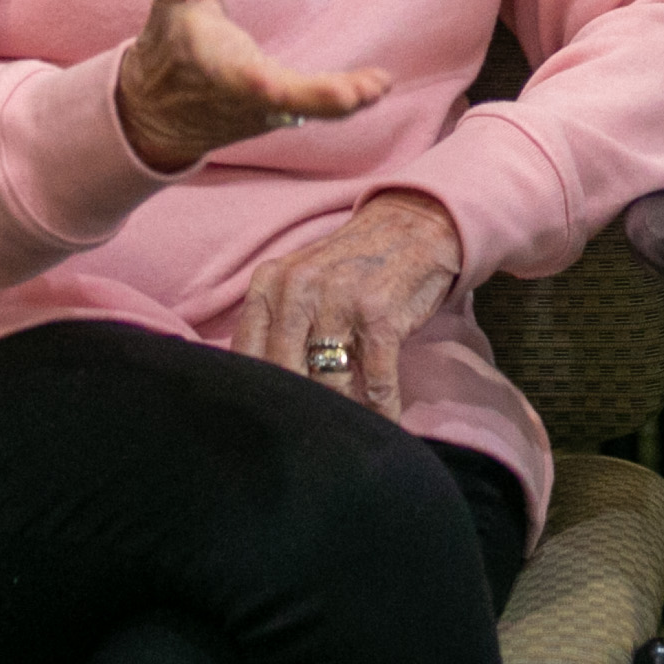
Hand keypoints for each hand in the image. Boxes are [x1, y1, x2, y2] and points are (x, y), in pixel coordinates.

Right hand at [115, 0, 390, 170]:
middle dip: (312, 97)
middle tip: (352, 94)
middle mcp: (237, 92)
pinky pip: (314, 114)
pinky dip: (344, 104)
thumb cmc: (173, 37)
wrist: (155, 109)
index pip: (228, 71)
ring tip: (375, 87)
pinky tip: (379, 85)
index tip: (265, 80)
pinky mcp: (278, 121)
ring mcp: (259, 113)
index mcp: (209, 58)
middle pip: (275, 99)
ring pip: (302, 113)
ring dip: (337, 103)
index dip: (250, 79)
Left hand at [233, 191, 460, 417]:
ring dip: (340, 413)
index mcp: (271, 281)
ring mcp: (340, 301)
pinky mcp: (381, 316)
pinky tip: (385, 421)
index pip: (247, 352)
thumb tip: (260, 386)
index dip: (257, 393)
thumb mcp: (303, 279)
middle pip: (284, 372)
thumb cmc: (355, 263)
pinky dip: (382, 406)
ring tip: (343, 435)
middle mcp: (299, 289)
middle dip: (297, 409)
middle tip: (306, 439)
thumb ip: (277, 321)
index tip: (267, 419)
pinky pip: (376, 378)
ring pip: (327, 380)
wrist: (416, 225)